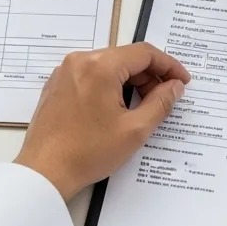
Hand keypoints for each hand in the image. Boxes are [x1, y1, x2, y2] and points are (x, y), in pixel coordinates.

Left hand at [15, 42, 190, 199]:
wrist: (43, 172)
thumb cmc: (88, 152)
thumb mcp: (135, 129)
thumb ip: (161, 103)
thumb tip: (175, 86)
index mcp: (100, 66)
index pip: (144, 53)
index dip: (169, 66)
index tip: (183, 82)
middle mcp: (80, 61)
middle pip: (125, 57)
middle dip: (150, 76)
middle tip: (164, 99)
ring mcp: (64, 72)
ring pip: (108, 66)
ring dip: (130, 81)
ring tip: (142, 107)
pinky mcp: (56, 85)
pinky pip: (91, 75)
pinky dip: (109, 85)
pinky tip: (117, 108)